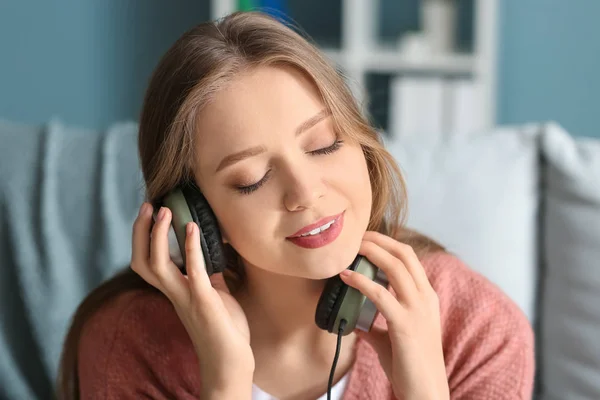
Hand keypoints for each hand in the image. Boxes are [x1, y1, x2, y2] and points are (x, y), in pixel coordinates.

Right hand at [130, 202, 253, 393]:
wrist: (232, 360)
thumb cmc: (224, 328)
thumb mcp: (213, 294)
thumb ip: (207, 274)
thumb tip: (209, 252)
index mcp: (174, 291)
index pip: (146, 262)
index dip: (143, 237)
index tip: (150, 212)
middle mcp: (174, 293)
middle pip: (141, 261)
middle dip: (141, 232)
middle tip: (149, 206)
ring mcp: (186, 298)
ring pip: (156, 265)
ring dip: (159, 236)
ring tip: (165, 211)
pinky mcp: (203, 301)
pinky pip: (193, 272)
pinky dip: (191, 249)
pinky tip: (192, 228)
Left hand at [340, 231, 448, 399]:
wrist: (425, 392)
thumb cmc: (410, 366)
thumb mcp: (393, 337)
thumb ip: (377, 325)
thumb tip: (355, 319)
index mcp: (426, 297)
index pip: (409, 258)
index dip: (387, 243)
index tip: (365, 238)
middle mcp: (426, 298)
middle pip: (404, 254)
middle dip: (378, 240)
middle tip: (355, 236)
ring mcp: (418, 310)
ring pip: (395, 267)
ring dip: (370, 252)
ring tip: (349, 249)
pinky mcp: (405, 325)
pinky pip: (381, 295)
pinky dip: (361, 282)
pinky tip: (345, 277)